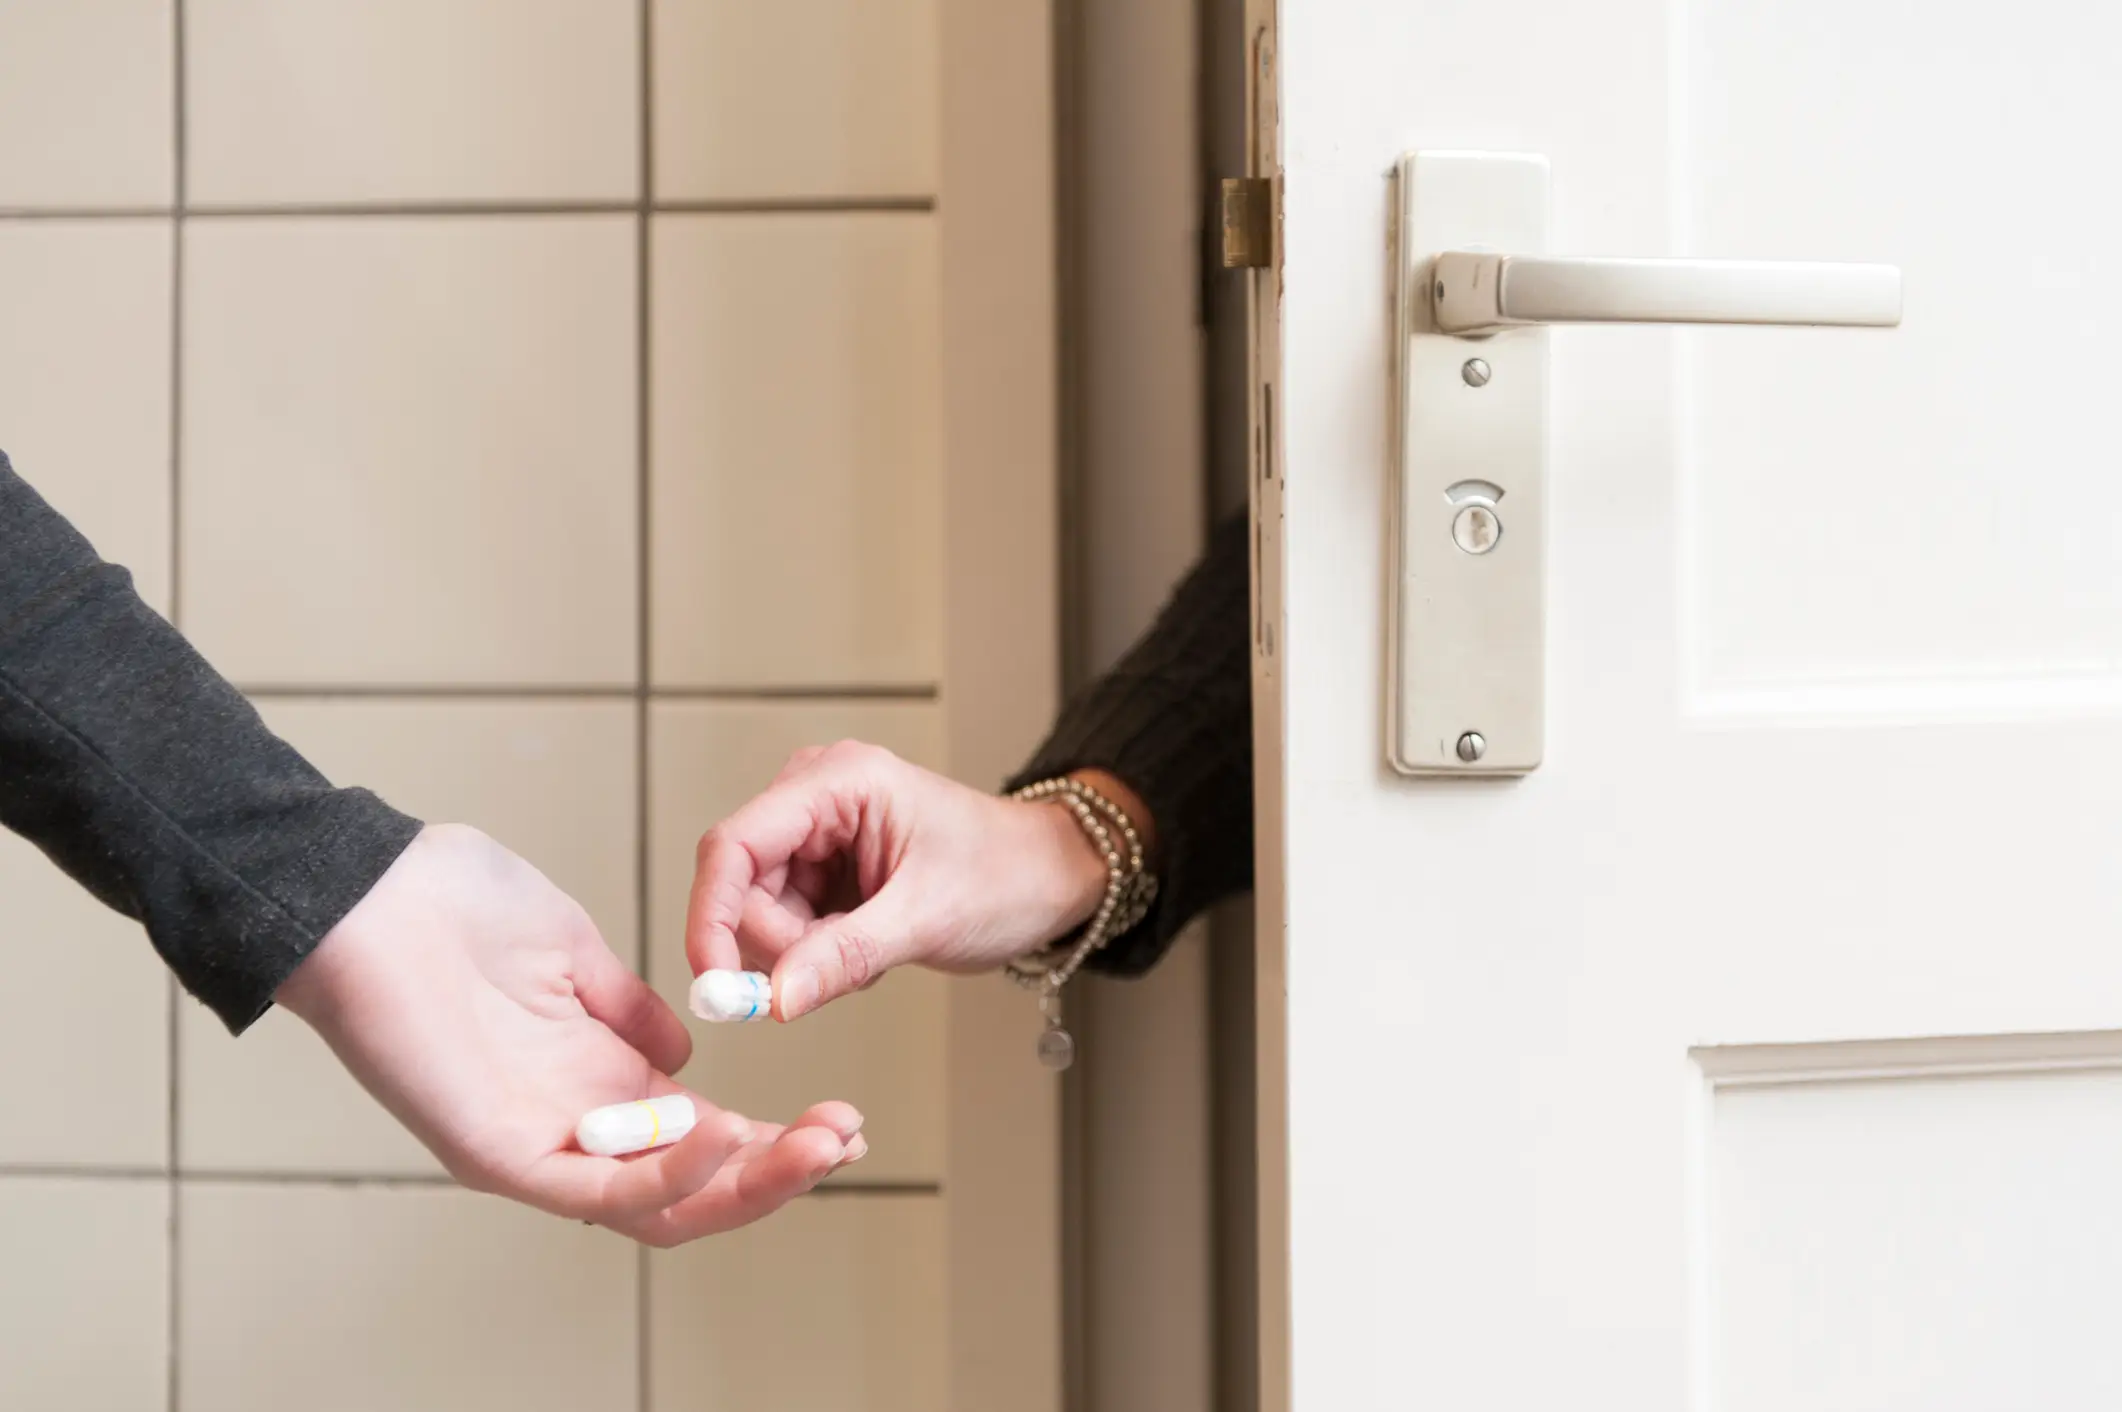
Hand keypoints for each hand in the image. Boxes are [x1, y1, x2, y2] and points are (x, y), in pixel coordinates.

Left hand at [276, 824, 863, 1245]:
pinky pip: (597, 1188)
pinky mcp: (496, 1152)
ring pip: (658, 1207)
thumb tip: (683, 1047)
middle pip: (695, 1190)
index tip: (842, 1120)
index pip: (701, 1142)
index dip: (774, 1141)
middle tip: (848, 1141)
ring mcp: (538, 1144)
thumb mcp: (573, 951)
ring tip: (819, 1147)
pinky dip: (670, 1174)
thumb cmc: (453, 905)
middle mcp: (575, 1126)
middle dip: (782, 1173)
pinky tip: (727, 1139)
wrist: (370, 890)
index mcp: (596, 1082)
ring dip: (747, 1184)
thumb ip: (628, 1009)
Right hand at [687, 741, 1145, 1019]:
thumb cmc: (1007, 872)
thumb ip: (844, 957)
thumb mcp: (926, 918)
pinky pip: (788, 925)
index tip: (715, 984)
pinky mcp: (825, 868)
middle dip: (779, 944)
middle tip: (837, 972)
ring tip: (872, 950)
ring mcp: (818, 834)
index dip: (711, 916)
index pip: (734, 845)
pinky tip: (867, 948)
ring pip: (761, 914)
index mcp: (838, 781)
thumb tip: (773, 999)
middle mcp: (816, 798)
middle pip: (742, 886)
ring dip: (804, 953)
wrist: (1052, 877)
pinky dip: (817, 953)